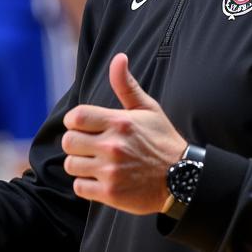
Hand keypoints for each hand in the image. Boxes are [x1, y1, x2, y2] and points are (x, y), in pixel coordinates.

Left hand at [62, 53, 186, 213]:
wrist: (183, 180)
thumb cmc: (162, 141)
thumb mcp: (148, 109)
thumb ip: (127, 85)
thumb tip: (119, 58)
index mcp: (119, 123)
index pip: (76, 117)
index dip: (74, 122)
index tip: (84, 127)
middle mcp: (113, 146)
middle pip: (68, 142)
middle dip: (76, 144)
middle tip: (90, 146)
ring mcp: (111, 171)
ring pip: (71, 165)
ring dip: (80, 165)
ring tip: (96, 163)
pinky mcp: (110, 193)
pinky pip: (79, 187)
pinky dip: (86, 185)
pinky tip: (101, 179)